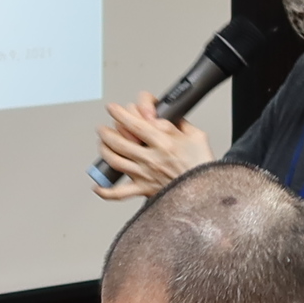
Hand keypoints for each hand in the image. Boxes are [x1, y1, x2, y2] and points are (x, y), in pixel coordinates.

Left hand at [93, 95, 210, 200]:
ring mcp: (145, 175)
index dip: (119, 113)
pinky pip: (119, 194)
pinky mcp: (144, 190)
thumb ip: (176, 124)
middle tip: (103, 128)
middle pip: (118, 141)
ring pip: (114, 161)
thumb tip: (158, 119)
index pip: (134, 123)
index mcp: (163, 142)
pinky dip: (105, 191)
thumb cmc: (202, 166)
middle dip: (106, 131)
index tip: (112, 108)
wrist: (206, 193)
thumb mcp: (196, 135)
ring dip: (104, 150)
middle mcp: (150, 158)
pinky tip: (97, 186)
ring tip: (102, 144)